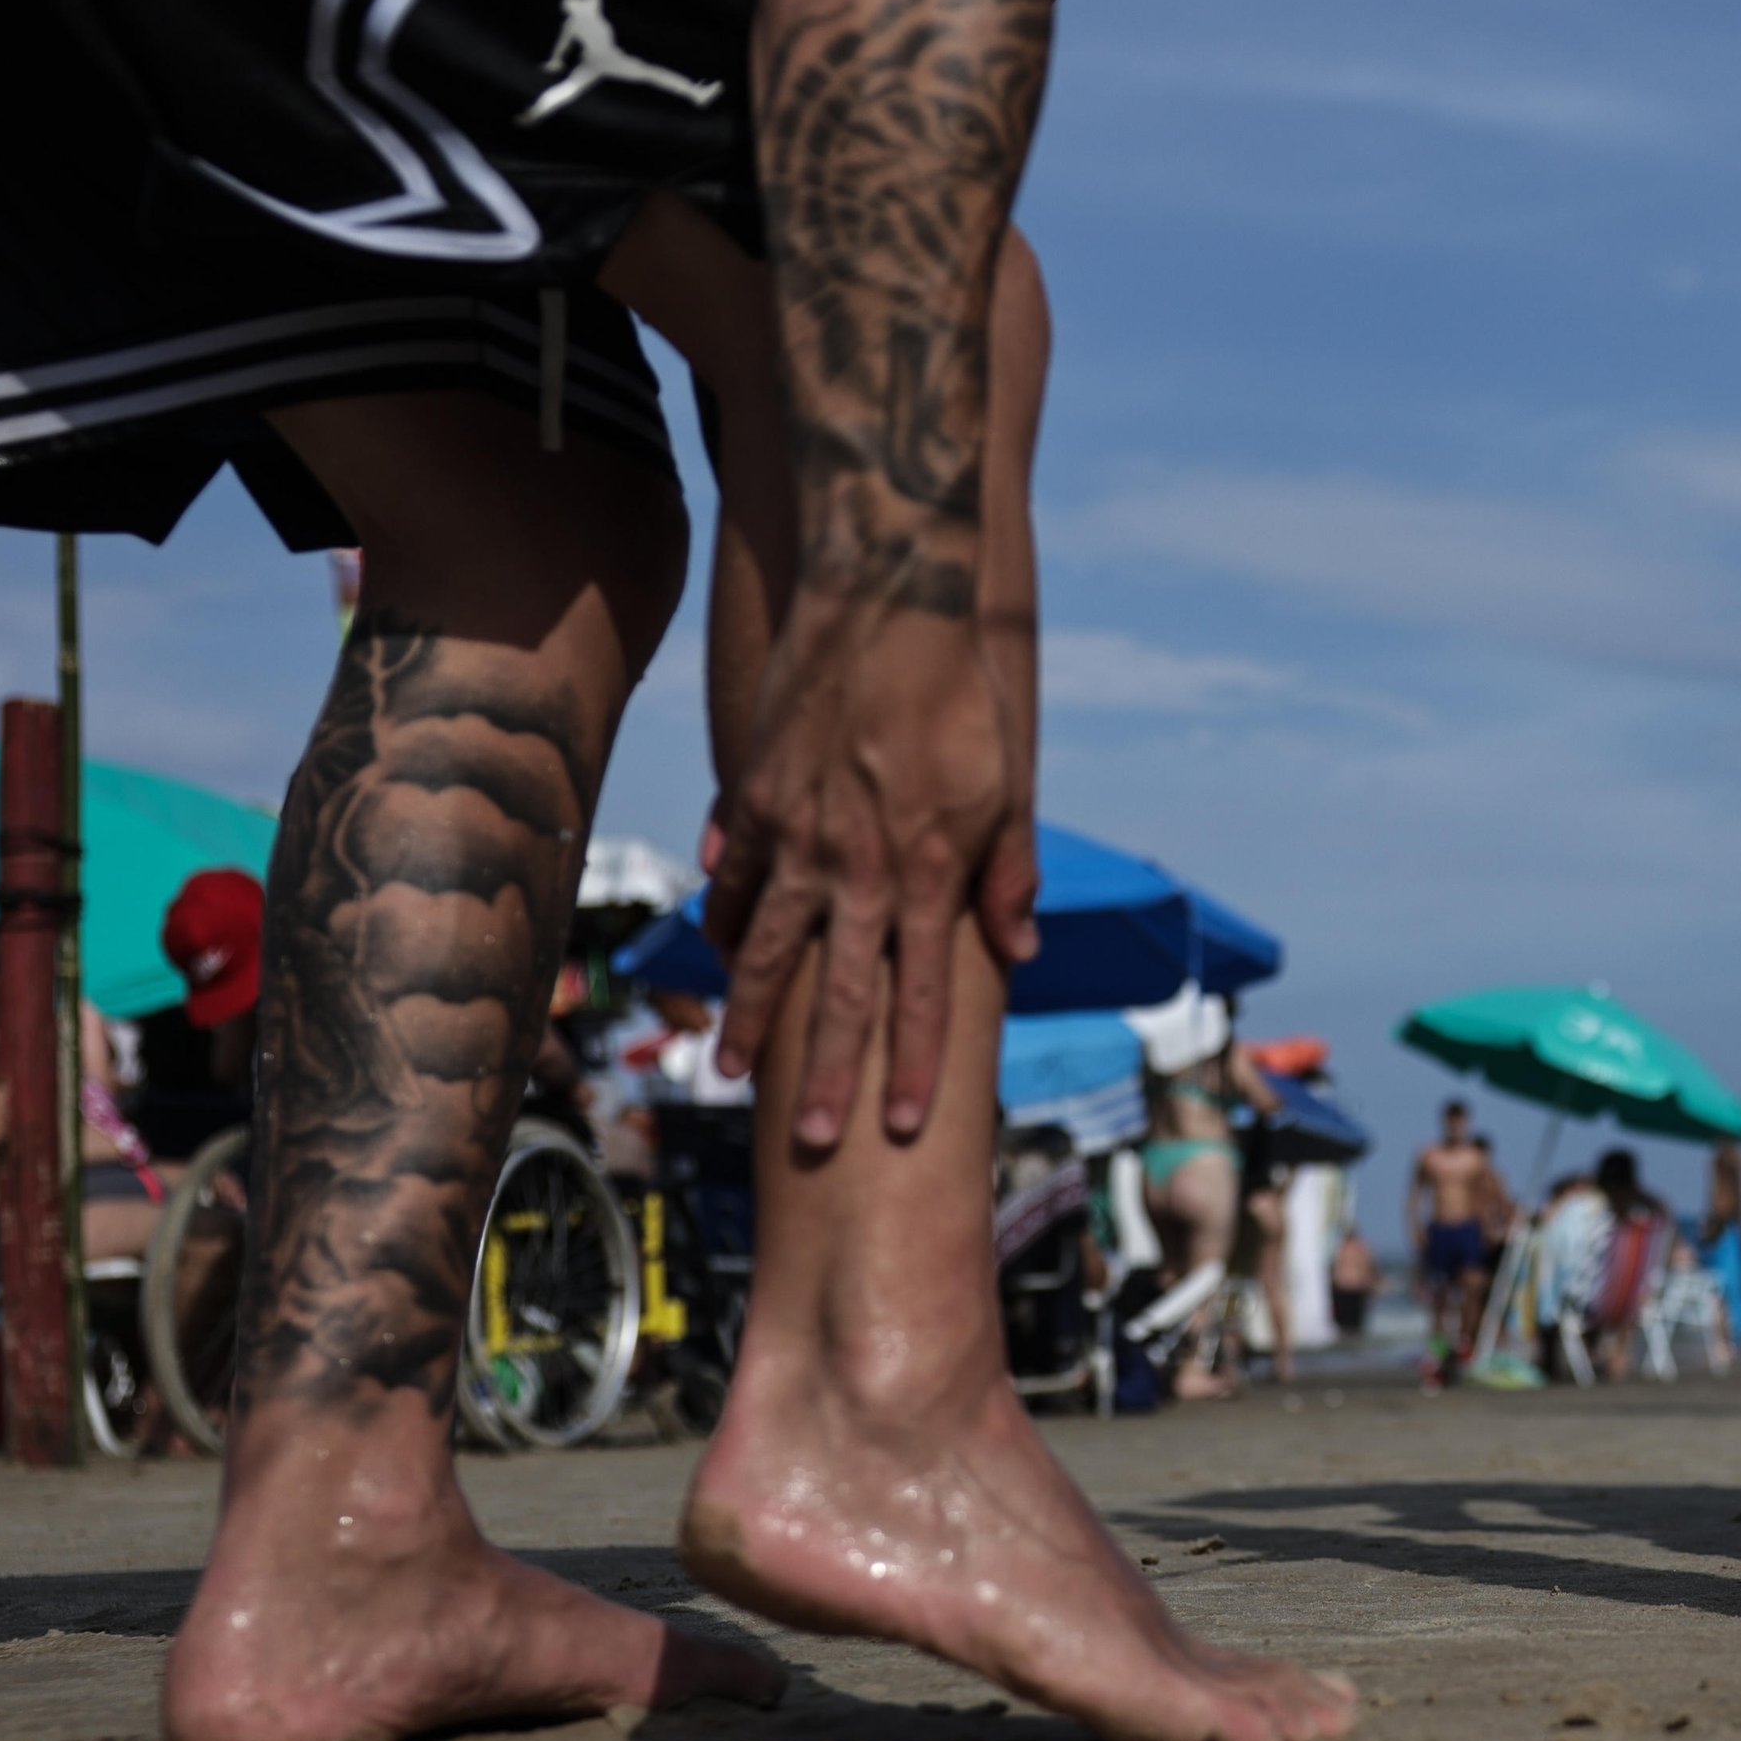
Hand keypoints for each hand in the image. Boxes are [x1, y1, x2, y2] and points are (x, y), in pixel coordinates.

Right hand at [704, 598, 1037, 1149]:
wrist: (889, 600)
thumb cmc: (963, 695)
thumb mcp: (1008, 787)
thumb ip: (1009, 875)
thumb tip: (1019, 951)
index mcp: (926, 871)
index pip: (919, 991)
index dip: (911, 1063)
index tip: (900, 1125)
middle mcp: (856, 866)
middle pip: (837, 993)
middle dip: (826, 1074)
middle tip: (811, 1140)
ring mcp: (796, 834)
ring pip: (767, 947)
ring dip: (749, 1013)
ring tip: (731, 1066)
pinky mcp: (755, 796)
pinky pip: (736, 873)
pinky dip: (726, 917)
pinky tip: (721, 952)